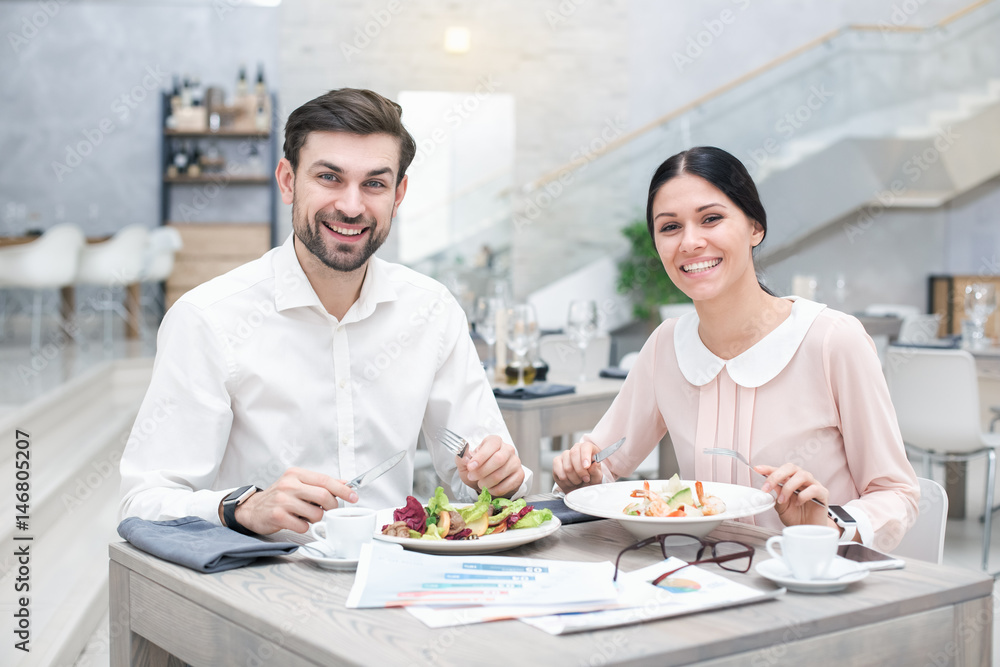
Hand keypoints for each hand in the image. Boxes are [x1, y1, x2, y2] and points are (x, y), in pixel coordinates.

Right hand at [224, 467, 357, 534]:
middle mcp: (289, 484)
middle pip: (324, 496)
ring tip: (305, 514)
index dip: (343, 489)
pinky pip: (303, 526)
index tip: (354, 497)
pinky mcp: (278, 516)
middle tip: (326, 509)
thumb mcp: (299, 483)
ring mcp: (283, 500)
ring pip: (316, 513)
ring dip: (315, 518)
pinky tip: (295, 521)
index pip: (325, 480)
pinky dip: (304, 526)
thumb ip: (321, 484)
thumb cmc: (279, 496)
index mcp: (296, 473)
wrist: (253, 509)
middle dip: (331, 506)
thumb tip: (345, 483)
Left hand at [457, 434, 524, 497]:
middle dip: (483, 471)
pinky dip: (496, 489)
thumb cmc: (477, 469)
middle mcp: (508, 449)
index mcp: (494, 441)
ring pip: (502, 473)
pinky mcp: (519, 475)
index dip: (481, 457)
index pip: (491, 444)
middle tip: (472, 477)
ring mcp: (515, 462)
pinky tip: (490, 488)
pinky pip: (508, 484)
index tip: (470, 467)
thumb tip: (462, 452)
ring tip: (480, 484)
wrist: (487, 482)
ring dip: (487, 482)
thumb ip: (462, 458)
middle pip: (499, 459)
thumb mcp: (465, 464)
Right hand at [552, 441, 602, 493]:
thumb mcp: (597, 478)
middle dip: (580, 471)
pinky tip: (570, 481)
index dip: (585, 455)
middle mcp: (576, 449)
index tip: (586, 467)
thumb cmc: (589, 480)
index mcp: (589, 449)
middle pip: (574, 454)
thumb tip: (594, 464)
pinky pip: (559, 472)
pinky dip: (566, 481)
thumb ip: (596, 471)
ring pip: (567, 466)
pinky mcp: (556, 462)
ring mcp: (565, 455)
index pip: (585, 446)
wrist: (579, 488)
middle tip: (585, 479)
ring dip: (574, 478)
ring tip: (578, 481)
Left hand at [754, 463, 829, 527]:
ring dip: (789, 487)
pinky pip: (814, 488)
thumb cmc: (796, 517)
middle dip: (776, 476)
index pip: (780, 470)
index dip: (768, 468)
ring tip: (783, 500)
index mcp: (791, 480)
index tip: (757, 469)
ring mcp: (814, 485)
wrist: (808, 531)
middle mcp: (803, 480)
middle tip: (767, 488)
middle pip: (791, 467)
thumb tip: (770, 485)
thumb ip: (777, 495)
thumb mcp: (781, 507)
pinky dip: (803, 495)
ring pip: (802, 475)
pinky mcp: (823, 494)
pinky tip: (798, 503)